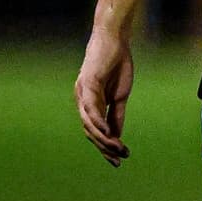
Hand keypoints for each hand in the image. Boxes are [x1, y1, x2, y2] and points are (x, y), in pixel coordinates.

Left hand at [76, 24, 135, 165]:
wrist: (115, 39)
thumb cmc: (117, 64)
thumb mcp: (120, 95)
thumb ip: (116, 114)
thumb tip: (116, 135)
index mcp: (89, 104)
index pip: (94, 131)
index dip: (105, 146)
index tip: (118, 160)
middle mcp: (81, 101)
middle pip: (89, 132)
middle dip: (104, 148)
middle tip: (118, 160)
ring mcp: (82, 93)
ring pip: (88, 124)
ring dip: (102, 139)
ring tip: (116, 148)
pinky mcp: (87, 84)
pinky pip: (91, 108)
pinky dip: (97, 122)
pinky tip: (107, 132)